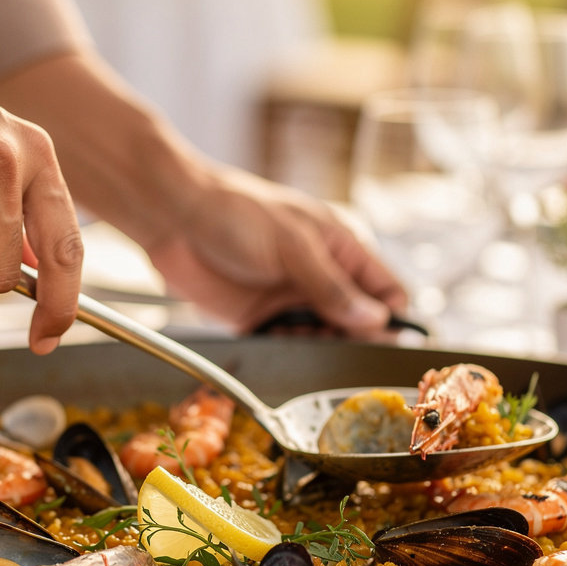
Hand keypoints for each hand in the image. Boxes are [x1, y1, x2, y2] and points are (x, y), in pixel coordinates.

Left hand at [145, 167, 407, 336]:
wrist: (176, 218)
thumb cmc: (236, 212)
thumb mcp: (293, 245)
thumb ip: (331, 285)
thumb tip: (374, 319)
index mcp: (339, 247)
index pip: (383, 289)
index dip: (390, 317)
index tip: (385, 340)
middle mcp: (318, 276)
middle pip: (355, 320)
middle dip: (356, 339)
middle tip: (348, 353)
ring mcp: (288, 299)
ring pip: (322, 337)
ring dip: (322, 348)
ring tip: (314, 347)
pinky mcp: (258, 319)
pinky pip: (286, 345)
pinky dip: (291, 352)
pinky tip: (286, 348)